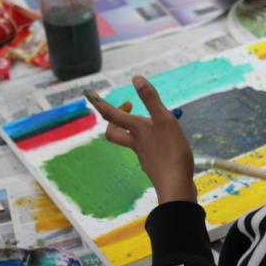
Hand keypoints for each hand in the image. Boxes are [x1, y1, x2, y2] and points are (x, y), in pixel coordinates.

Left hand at [86, 76, 196, 203]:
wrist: (176, 186)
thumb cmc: (171, 152)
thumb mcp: (164, 120)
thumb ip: (151, 100)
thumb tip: (136, 79)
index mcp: (137, 130)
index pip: (112, 114)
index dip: (99, 103)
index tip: (88, 93)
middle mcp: (137, 143)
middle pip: (115, 133)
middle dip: (114, 122)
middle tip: (124, 111)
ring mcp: (145, 157)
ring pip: (132, 142)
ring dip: (135, 132)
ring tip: (150, 124)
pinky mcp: (155, 166)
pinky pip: (148, 152)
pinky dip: (152, 144)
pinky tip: (166, 145)